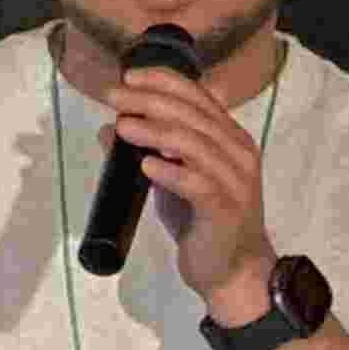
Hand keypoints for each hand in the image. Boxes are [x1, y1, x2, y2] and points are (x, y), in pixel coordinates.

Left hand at [102, 57, 276, 317]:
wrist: (235, 272)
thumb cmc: (204, 223)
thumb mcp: (174, 181)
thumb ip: (151, 152)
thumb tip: (110, 128)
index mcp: (229, 138)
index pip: (198, 96)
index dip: (163, 81)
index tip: (129, 77)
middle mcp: (238, 151)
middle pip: (191, 114)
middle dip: (149, 101)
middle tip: (114, 97)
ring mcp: (235, 179)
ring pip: (193, 143)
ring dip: (154, 131)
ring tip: (122, 127)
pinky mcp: (225, 208)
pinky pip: (197, 182)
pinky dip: (170, 171)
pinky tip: (146, 164)